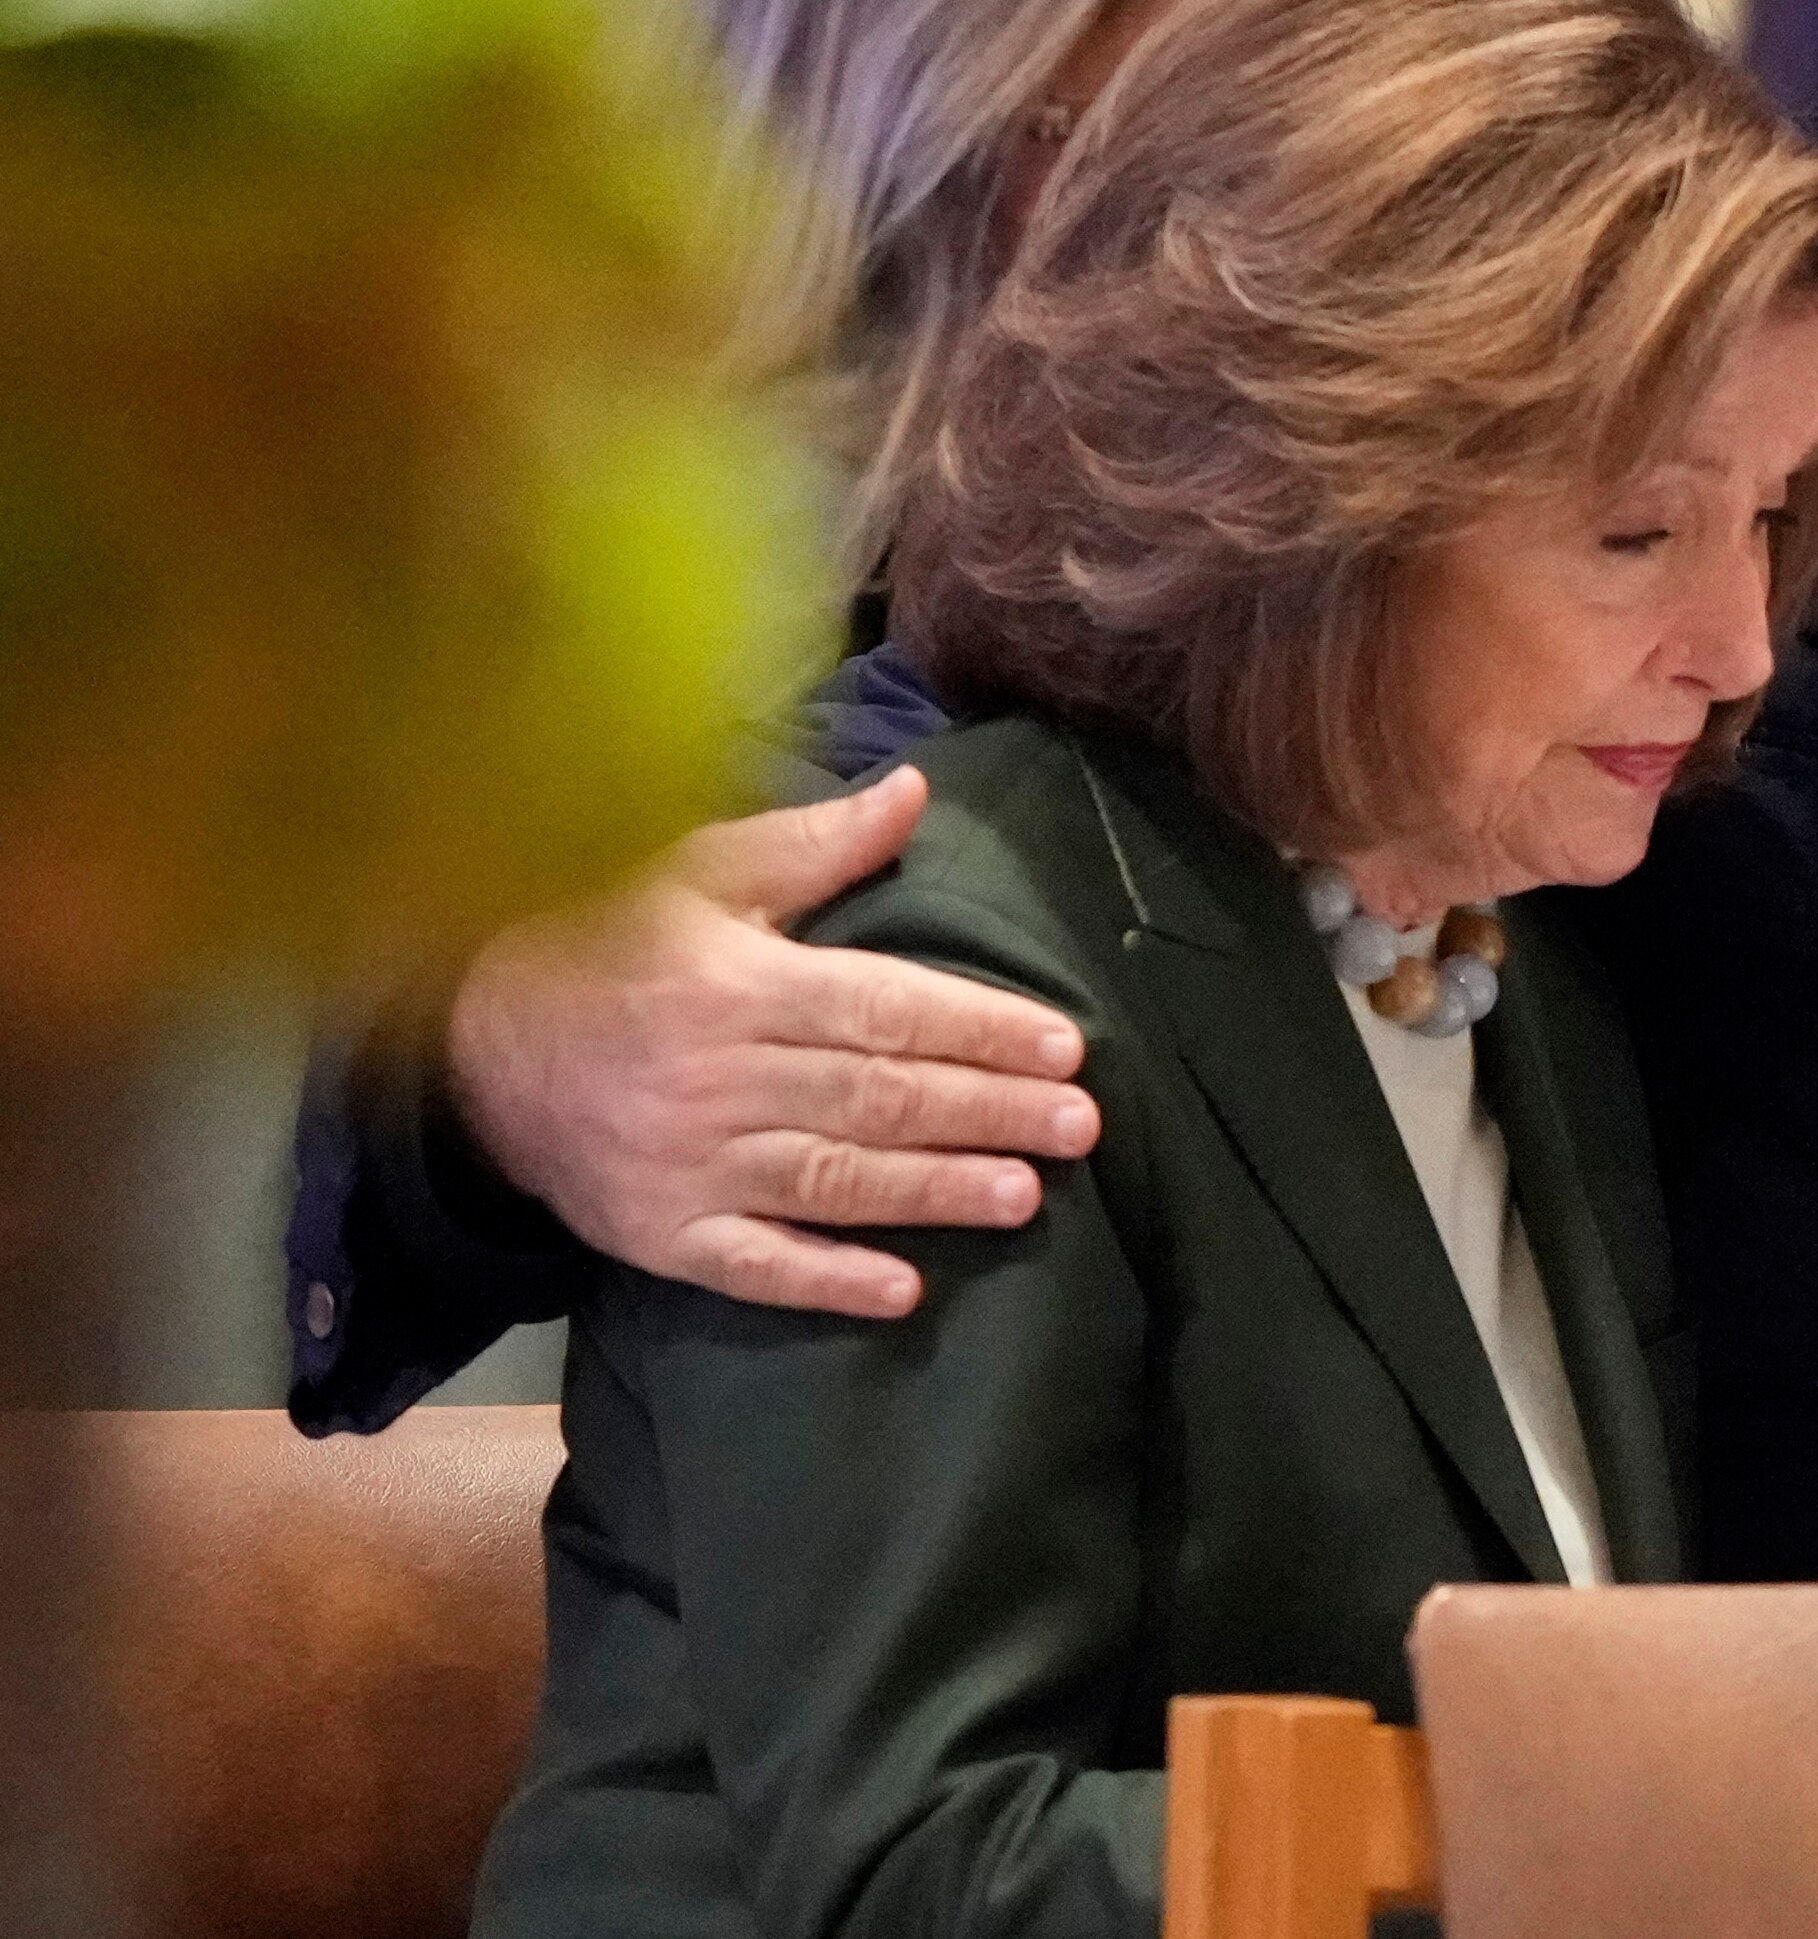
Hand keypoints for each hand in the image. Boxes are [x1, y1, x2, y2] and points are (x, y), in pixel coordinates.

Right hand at [443, 765, 1096, 1318]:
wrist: (467, 1040)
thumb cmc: (605, 938)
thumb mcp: (698, 872)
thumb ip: (814, 846)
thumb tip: (915, 793)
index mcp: (737, 985)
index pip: (883, 1008)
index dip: (979, 1028)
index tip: (1064, 1045)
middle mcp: (720, 1079)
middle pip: (876, 1099)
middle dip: (985, 1111)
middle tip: (1081, 1125)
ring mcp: (689, 1166)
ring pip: (832, 1184)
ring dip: (933, 1193)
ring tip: (1026, 1196)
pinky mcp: (659, 1234)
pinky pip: (752, 1266)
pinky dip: (826, 1281)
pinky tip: (902, 1292)